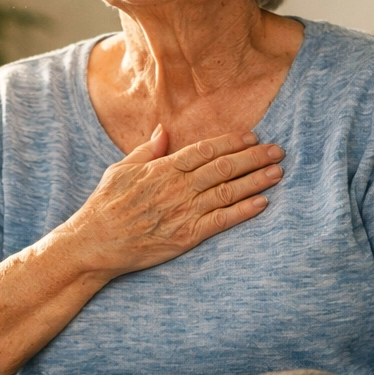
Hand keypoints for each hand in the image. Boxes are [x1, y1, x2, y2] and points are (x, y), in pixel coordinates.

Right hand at [64, 125, 284, 277]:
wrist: (95, 243)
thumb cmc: (104, 206)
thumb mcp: (120, 170)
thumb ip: (146, 150)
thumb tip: (164, 130)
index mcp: (162, 168)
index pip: (205, 150)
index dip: (231, 142)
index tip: (252, 137)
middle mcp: (177, 188)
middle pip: (223, 167)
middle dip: (254, 158)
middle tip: (278, 151)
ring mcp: (183, 212)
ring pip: (228, 192)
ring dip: (256, 181)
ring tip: (277, 172)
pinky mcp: (186, 237)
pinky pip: (221, 221)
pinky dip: (243, 211)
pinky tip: (262, 203)